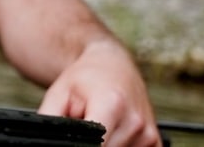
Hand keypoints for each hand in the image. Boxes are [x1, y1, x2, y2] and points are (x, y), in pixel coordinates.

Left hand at [37, 41, 161, 146]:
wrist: (112, 66)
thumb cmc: (84, 79)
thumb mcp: (58, 95)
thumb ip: (51, 121)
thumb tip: (47, 141)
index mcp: (112, 105)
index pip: (96, 145)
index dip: (81, 145)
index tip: (76, 138)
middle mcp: (135, 120)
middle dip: (90, 143)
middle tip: (86, 123)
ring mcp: (149, 133)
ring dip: (104, 145)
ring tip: (100, 126)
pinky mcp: (156, 142)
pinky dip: (119, 146)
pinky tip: (114, 131)